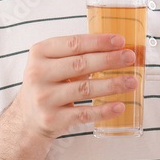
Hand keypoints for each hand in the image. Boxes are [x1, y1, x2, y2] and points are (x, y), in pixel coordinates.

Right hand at [9, 33, 137, 138]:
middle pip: (80, 64)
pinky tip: (120, 106)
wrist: (27, 117)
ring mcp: (44, 98)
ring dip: (112, 85)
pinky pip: (84, 113)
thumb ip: (77, 54)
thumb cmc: (48, 83)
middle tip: (130, 57)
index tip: (120, 40)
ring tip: (132, 81)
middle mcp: (38, 74)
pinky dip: (104, 110)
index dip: (99, 42)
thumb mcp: (53, 63)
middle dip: (109, 60)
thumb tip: (117, 48)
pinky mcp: (52, 119)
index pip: (73, 44)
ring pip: (85, 89)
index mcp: (40, 53)